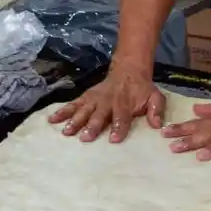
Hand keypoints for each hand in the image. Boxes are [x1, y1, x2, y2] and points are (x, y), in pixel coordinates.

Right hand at [48, 66, 166, 142]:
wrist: (128, 71)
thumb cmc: (142, 90)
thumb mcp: (155, 97)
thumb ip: (156, 110)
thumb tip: (158, 125)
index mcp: (125, 104)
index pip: (122, 116)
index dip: (119, 126)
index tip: (114, 139)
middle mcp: (108, 102)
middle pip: (100, 115)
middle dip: (93, 126)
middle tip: (86, 138)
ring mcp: (95, 99)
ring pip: (83, 110)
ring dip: (75, 120)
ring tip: (66, 132)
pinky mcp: (85, 98)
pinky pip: (72, 104)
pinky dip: (62, 111)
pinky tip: (52, 120)